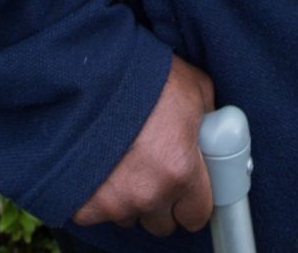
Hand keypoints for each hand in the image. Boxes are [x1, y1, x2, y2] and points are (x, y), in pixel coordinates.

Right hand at [73, 54, 215, 236]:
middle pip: (162, 222)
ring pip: (129, 216)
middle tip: (153, 169)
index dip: (193, 202)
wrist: (88, 75)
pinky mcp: (83, 205)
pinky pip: (96, 212)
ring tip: (122, 160)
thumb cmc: (142, 78)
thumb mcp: (193, 89)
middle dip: (161, 201)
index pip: (196, 216)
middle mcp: (148, 194)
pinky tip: (98, 166)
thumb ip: (207, 119)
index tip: (187, 191)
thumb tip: (215, 130)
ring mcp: (113, 202)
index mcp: (181, 172)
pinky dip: (98, 195)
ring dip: (129, 197)